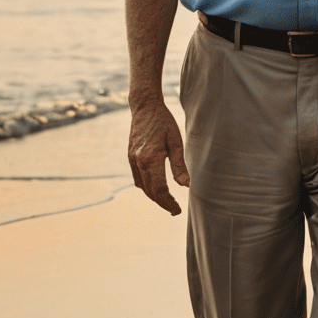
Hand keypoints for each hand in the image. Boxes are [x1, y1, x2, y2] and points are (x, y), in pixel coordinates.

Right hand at [128, 99, 187, 214]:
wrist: (144, 107)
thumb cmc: (164, 122)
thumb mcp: (176, 142)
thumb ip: (179, 165)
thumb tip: (186, 185)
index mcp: (150, 158)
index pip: (159, 189)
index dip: (169, 203)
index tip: (178, 210)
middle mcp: (138, 161)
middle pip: (150, 191)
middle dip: (162, 203)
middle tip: (175, 210)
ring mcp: (132, 159)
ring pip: (142, 186)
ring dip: (154, 196)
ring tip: (168, 201)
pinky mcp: (131, 157)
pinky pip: (137, 178)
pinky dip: (146, 187)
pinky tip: (155, 188)